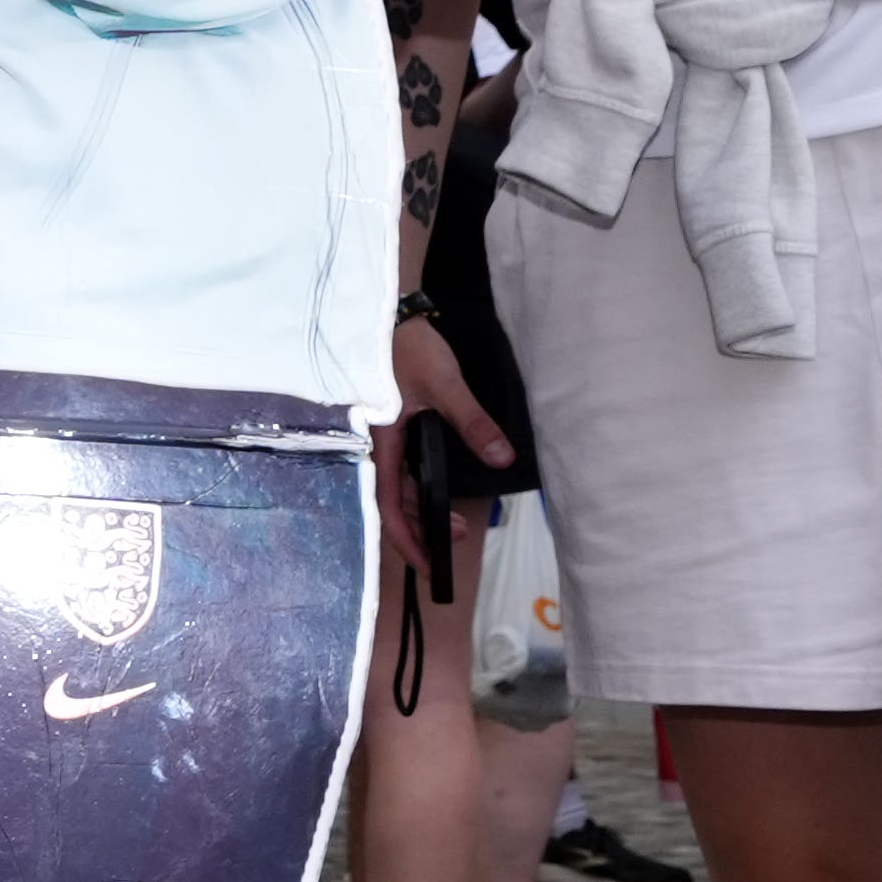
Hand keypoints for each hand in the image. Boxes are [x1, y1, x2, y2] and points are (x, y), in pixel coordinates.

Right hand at [378, 314, 510, 592]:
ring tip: (452, 520)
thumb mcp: (445, 385)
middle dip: (422, 529)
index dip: (409, 541)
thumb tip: (503, 459)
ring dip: (421, 509)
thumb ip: (472, 423)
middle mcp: (377, 448)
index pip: (390, 506)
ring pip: (397, 488)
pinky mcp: (390, 429)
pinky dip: (417, 488)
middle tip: (456, 536)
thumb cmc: (409, 349)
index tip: (431, 565)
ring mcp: (383, 440)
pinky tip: (436, 486)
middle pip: (393, 503)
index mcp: (383, 443)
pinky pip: (400, 470)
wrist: (387, 316)